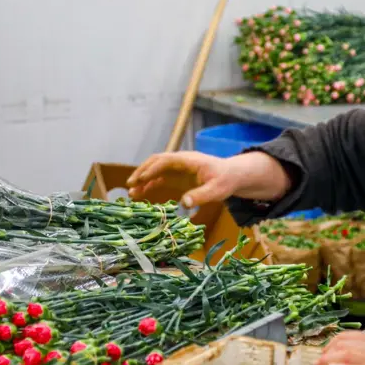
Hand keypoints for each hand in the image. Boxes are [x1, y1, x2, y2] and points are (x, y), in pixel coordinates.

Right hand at [126, 151, 290, 207]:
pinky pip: (160, 178)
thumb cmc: (226, 180)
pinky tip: (141, 194)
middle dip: (142, 172)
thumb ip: (201, 196)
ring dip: (143, 179)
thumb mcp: (217, 190)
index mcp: (189, 160)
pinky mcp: (177, 176)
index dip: (152, 169)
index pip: (166, 160)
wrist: (233, 176)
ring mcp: (178, 168)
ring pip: (155, 170)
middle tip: (130, 185)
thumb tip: (184, 203)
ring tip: (131, 193)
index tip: (141, 179)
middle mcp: (180, 161)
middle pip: (156, 162)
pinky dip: (149, 185)